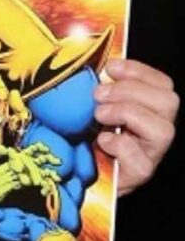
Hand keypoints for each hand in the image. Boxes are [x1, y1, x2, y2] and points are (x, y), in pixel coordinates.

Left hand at [0, 142, 61, 196]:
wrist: (9, 178)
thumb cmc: (10, 165)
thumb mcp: (7, 158)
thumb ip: (3, 152)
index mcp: (28, 154)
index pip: (36, 149)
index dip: (41, 148)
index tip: (46, 149)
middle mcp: (35, 162)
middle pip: (45, 159)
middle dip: (52, 160)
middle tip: (58, 162)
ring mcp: (38, 172)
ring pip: (47, 172)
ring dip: (52, 175)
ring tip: (57, 179)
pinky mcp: (38, 182)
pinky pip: (44, 184)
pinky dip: (46, 188)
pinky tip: (44, 192)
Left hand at [93, 59, 178, 195]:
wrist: (71, 173)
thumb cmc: (80, 135)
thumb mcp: (86, 106)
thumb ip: (96, 88)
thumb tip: (91, 65)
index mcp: (146, 108)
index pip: (161, 84)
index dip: (139, 71)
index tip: (112, 67)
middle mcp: (154, 129)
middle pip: (168, 101)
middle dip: (131, 90)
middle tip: (98, 95)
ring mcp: (149, 153)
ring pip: (163, 129)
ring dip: (128, 114)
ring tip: (99, 115)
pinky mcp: (137, 175)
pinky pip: (141, 161)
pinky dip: (120, 146)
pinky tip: (102, 141)